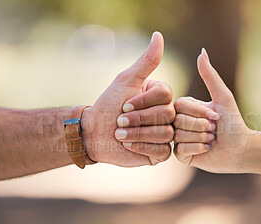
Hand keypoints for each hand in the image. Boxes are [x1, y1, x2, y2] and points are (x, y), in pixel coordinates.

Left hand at [82, 32, 174, 166]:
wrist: (94, 133)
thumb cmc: (108, 105)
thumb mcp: (126, 81)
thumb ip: (145, 61)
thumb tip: (158, 35)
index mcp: (160, 95)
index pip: (165, 94)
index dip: (143, 101)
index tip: (124, 104)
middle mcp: (166, 113)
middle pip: (166, 114)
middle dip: (139, 118)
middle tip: (119, 120)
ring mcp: (165, 133)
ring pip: (165, 133)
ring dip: (138, 133)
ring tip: (120, 134)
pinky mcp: (160, 152)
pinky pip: (162, 151)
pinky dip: (142, 147)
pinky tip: (128, 145)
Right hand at [174, 49, 252, 172]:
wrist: (241, 148)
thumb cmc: (233, 122)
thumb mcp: (222, 97)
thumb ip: (210, 75)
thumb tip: (202, 51)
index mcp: (185, 107)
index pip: (180, 105)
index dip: (199, 113)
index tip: (216, 117)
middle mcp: (178, 121)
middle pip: (179, 121)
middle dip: (202, 127)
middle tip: (214, 131)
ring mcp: (178, 138)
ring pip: (179, 135)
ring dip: (202, 138)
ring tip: (212, 140)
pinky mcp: (181, 154)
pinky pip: (181, 149)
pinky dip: (199, 148)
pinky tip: (207, 149)